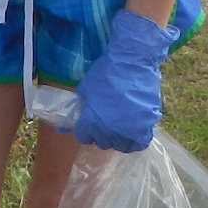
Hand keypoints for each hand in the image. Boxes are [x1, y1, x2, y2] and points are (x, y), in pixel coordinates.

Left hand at [71, 10, 177, 152]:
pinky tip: (131, 130)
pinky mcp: (146, 126)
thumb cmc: (105, 73)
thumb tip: (61, 129)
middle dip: (99, 133)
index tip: (88, 122)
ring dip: (117, 138)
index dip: (84, 129)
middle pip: (102, 142)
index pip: (83, 137)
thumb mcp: (84, 90)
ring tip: (117, 126)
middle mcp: (110, 130)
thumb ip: (74, 110)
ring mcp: (129, 130)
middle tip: (103, 121)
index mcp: (92, 121)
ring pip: (120, 145)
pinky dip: (134, 140)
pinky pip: (139, 143)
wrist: (132, 63)